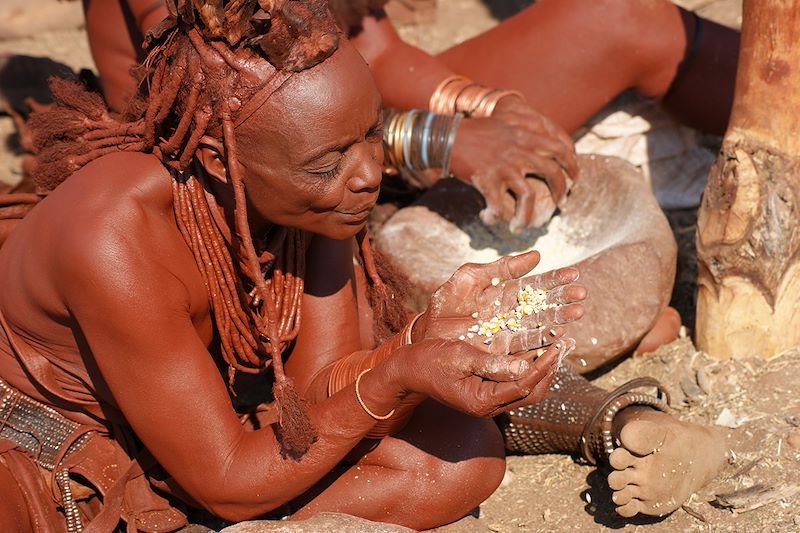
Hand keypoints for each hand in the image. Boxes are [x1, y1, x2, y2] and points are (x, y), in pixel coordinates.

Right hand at [387, 337, 563, 417]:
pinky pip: (516, 385)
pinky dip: (531, 369)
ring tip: (559, 346)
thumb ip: (491, 362)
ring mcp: (488, 403)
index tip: (558, 344)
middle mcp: (488, 407)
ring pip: (526, 391)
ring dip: (544, 369)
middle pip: (531, 393)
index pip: (523, 385)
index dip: (544, 365)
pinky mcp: (486, 394)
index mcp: (482, 400)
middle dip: (551, 368)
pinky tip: (538, 350)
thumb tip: (525, 365)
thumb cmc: (429, 360)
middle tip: (566, 344)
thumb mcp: (459, 356)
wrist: (408, 371)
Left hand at [417, 250, 584, 354]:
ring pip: (540, 326)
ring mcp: (509, 333)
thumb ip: (500, 268)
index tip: (574, 274)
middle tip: (581, 295)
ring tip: (577, 314)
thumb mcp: (469, 278)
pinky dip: (544, 343)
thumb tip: (536, 255)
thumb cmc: (445, 303)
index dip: (555, 279)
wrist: (427, 334)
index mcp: (505, 292)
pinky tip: (560, 337)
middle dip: (563, 300)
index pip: (535, 285)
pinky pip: (527, 348)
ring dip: (560, 320)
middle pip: (543, 306)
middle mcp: (511, 313)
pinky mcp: (503, 352)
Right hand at [448, 96, 577, 232]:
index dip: (572, 165)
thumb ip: (527, 127)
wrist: (448, 138)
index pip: (561, 149)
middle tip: (562, 202)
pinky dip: (495, 217)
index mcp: (527, 134)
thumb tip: (546, 137)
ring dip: (528, 216)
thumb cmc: (476, 130)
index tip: (574, 177)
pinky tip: (488, 219)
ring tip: (522, 226)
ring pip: (529, 197)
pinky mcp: (489, 180)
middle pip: (553, 173)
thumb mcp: (507, 120)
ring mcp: (506, 166)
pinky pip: (498, 207)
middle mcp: (521, 150)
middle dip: (561, 191)